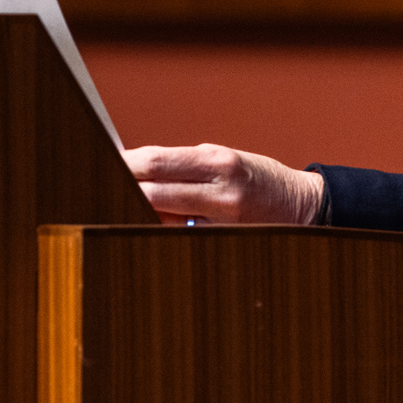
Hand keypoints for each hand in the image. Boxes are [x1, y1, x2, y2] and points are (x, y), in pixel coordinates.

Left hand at [123, 143, 324, 225]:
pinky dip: (161, 231)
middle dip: (124, 189)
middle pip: (154, 192)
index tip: (103, 161)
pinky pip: (181, 238)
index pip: (156, 161)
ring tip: (117, 207)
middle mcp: (220, 192)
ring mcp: (223, 223)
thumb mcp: (224, 159)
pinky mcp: (224, 243)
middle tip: (99, 187)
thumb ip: (182, 166)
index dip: (124, 163)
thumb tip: (134, 169)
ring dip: (138, 213)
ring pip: (162, 220)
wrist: (303, 206)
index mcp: (217, 161)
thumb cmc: (256, 178)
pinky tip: (149, 227)